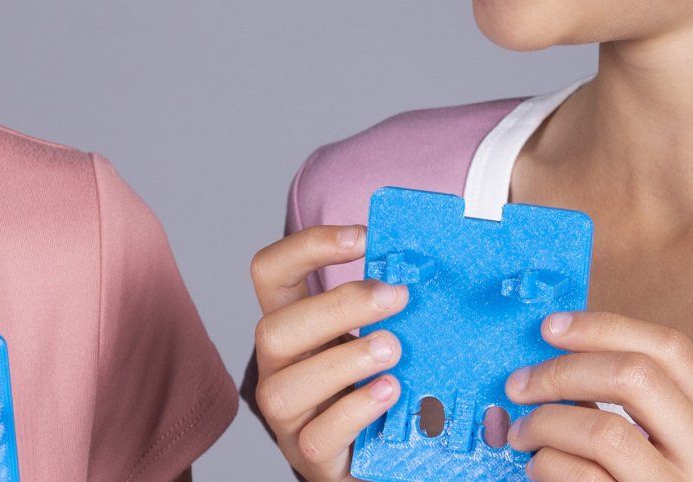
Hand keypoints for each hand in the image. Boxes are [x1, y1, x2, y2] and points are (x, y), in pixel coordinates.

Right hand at [249, 223, 409, 479]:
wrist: (376, 455)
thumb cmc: (373, 383)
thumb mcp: (371, 335)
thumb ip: (384, 307)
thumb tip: (422, 264)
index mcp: (291, 326)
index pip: (270, 272)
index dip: (307, 247)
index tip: (363, 237)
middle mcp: (277, 368)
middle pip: (273, 328)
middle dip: (337, 306)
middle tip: (396, 296)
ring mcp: (288, 416)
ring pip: (287, 387)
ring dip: (345, 360)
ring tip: (394, 349)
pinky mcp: (310, 455)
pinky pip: (319, 436)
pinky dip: (356, 409)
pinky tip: (390, 391)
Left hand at [505, 310, 692, 480]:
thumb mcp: (680, 451)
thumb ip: (638, 406)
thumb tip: (558, 353)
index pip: (669, 348)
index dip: (603, 327)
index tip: (550, 327)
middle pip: (633, 376)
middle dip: (562, 370)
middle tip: (519, 383)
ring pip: (602, 429)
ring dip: (545, 423)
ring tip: (523, 434)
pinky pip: (581, 479)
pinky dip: (547, 465)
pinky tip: (538, 468)